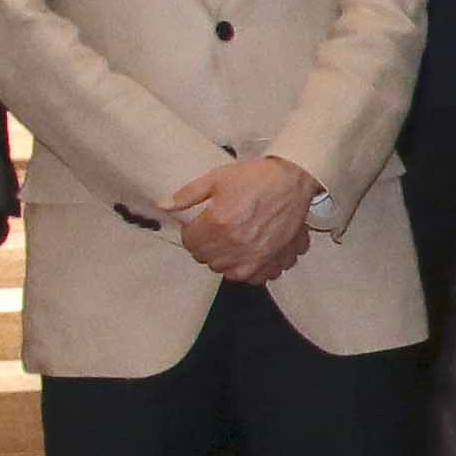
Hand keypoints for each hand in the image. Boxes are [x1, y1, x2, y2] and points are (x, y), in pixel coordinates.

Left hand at [161, 152, 317, 282]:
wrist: (292, 180)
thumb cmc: (257, 177)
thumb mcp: (216, 179)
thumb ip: (187, 195)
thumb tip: (163, 205)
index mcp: (218, 224)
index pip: (190, 242)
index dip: (191, 233)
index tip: (197, 226)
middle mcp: (235, 244)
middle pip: (206, 258)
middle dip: (206, 246)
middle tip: (214, 232)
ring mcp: (255, 256)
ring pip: (226, 271)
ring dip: (224, 260)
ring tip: (230, 244)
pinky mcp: (272, 260)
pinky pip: (253, 278)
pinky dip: (249, 270)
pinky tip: (249, 255)